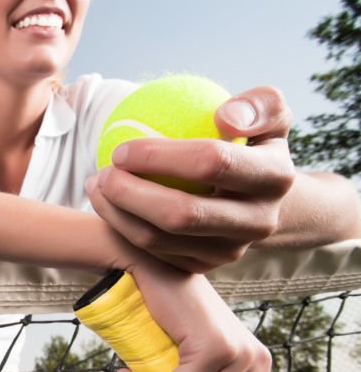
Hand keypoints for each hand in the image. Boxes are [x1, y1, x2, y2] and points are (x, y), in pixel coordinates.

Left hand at [87, 87, 297, 272]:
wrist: (261, 196)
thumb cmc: (252, 142)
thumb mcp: (268, 113)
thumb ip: (259, 104)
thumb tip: (226, 117)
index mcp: (275, 178)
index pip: (212, 164)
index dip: (160, 155)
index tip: (122, 148)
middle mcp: (258, 222)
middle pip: (181, 214)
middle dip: (131, 194)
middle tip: (103, 171)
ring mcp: (230, 251)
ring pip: (159, 240)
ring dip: (117, 214)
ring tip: (96, 185)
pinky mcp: (205, 267)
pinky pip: (153, 253)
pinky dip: (122, 229)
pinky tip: (105, 204)